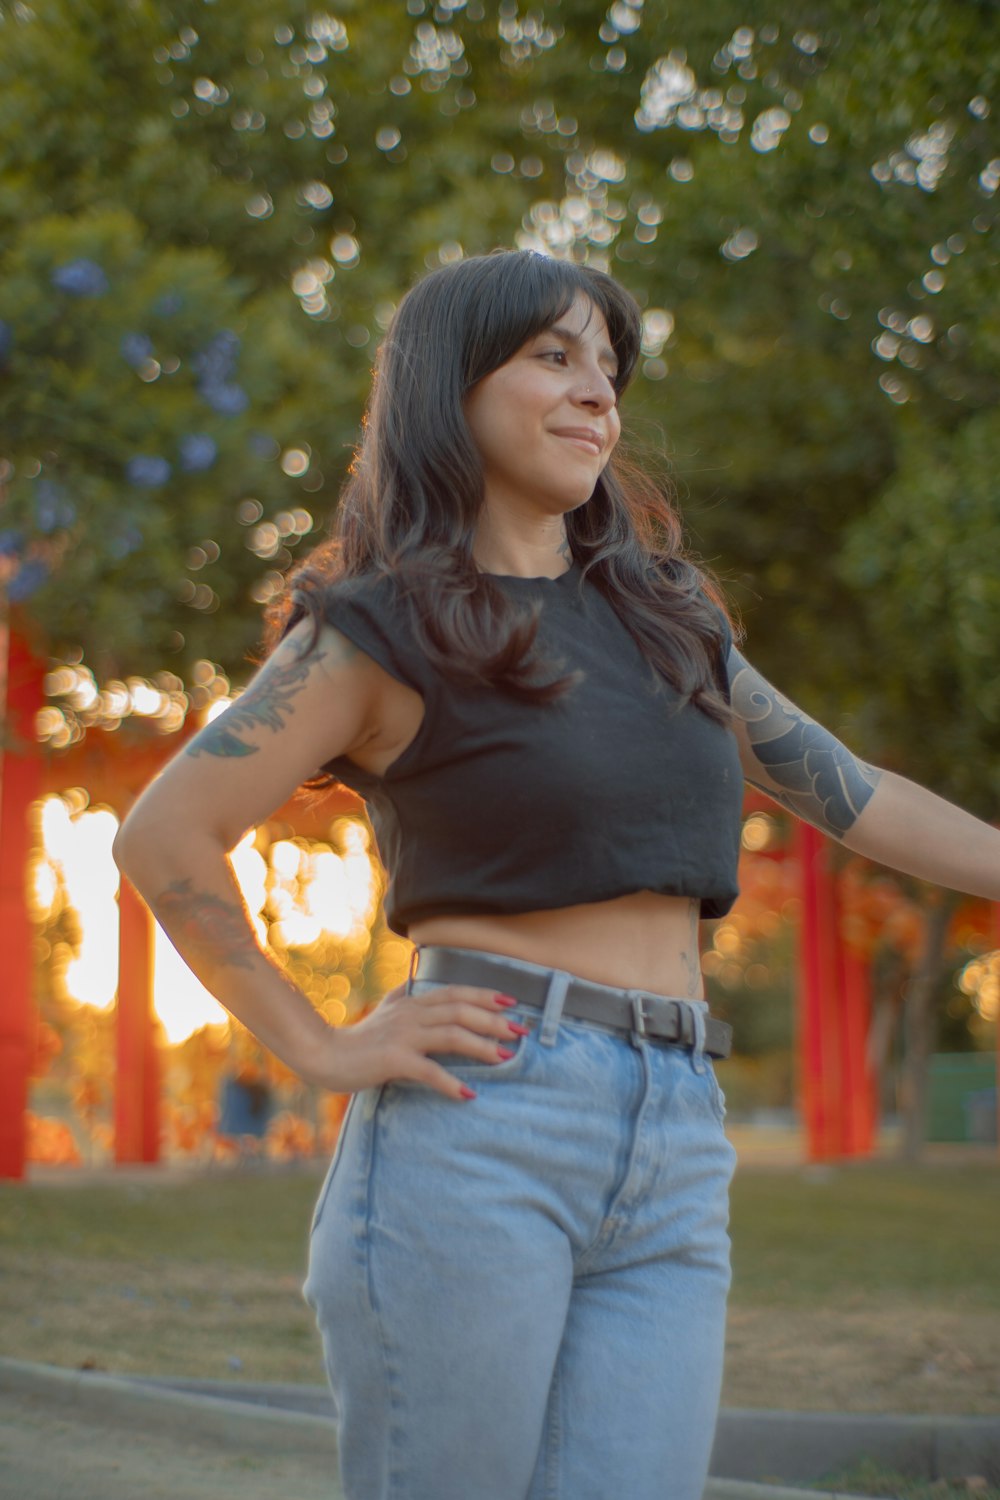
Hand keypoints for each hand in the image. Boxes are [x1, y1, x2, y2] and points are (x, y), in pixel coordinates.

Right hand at [301, 982, 529, 1100]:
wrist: (324, 1055)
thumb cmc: (357, 1039)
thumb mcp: (384, 1010)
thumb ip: (403, 997)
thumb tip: (416, 985)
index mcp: (411, 1003)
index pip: (455, 993)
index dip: (484, 995)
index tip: (512, 1002)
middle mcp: (411, 1014)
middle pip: (460, 1010)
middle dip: (494, 1020)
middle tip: (521, 1031)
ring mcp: (402, 1035)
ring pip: (451, 1035)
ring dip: (482, 1047)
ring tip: (506, 1058)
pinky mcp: (393, 1060)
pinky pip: (429, 1071)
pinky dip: (451, 1082)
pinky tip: (469, 1093)